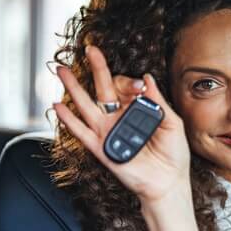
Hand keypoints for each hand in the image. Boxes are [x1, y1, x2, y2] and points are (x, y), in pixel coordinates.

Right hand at [53, 45, 190, 204]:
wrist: (168, 182)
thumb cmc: (173, 154)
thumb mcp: (172, 123)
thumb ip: (158, 101)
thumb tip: (147, 78)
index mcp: (136, 111)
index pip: (126, 87)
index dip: (129, 81)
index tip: (139, 84)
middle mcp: (119, 118)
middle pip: (103, 89)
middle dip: (95, 69)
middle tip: (89, 49)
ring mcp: (108, 132)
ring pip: (86, 105)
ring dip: (73, 88)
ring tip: (62, 70)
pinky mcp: (101, 148)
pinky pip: (81, 132)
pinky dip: (69, 119)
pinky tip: (57, 105)